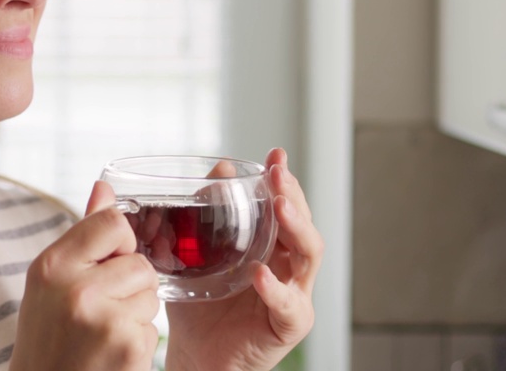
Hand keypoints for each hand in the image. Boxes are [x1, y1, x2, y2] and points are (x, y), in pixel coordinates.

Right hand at [11, 181, 161, 370]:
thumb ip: (83, 236)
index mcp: (52, 265)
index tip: (105, 266)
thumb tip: (104, 186)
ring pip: (150, 296)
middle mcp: (76, 289)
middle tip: (98, 311)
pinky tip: (110, 354)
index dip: (119, 244)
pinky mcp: (128, 347)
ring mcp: (104, 319)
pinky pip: (153, 330)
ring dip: (135, 315)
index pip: (112, 222)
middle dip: (130, 287)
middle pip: (140, 263)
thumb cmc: (47, 337)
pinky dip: (138, 343)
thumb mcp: (51, 282)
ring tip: (102, 334)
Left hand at [163, 148, 322, 370]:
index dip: (284, 180)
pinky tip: (260, 274)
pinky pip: (289, 306)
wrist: (196, 355)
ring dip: (297, 228)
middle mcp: (288, 267)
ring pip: (309, 256)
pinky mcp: (288, 325)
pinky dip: (276, 289)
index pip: (286, 206)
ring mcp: (294, 295)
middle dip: (293, 194)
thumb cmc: (200, 306)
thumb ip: (204, 214)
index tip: (275, 155)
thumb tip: (218, 170)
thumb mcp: (197, 253)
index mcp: (272, 246)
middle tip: (278, 174)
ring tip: (280, 207)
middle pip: (303, 224)